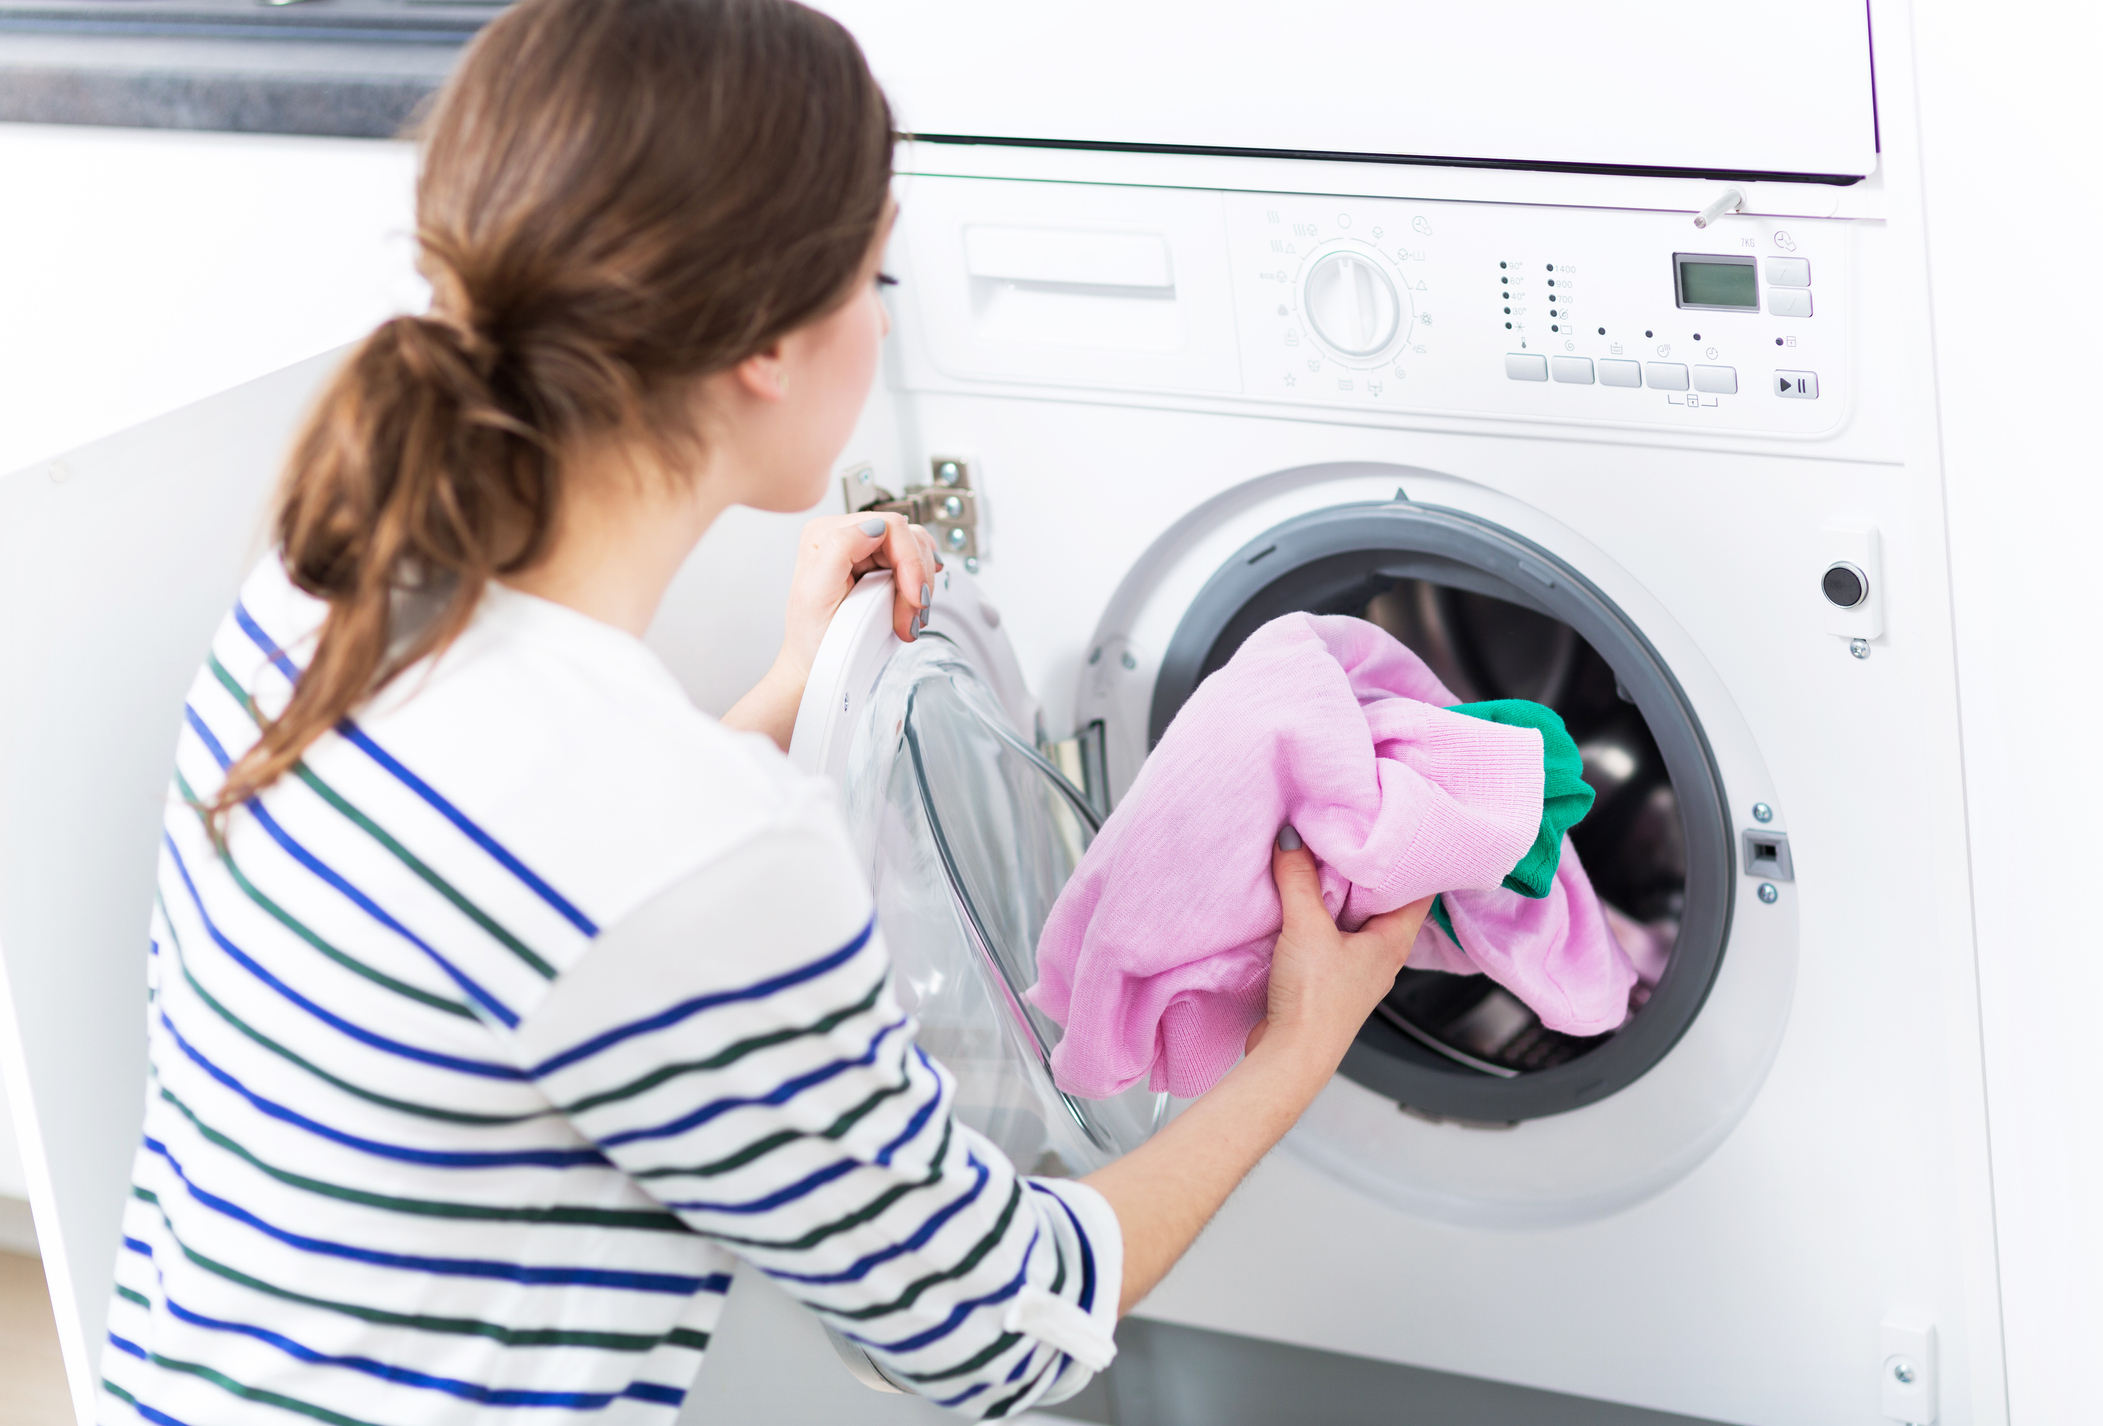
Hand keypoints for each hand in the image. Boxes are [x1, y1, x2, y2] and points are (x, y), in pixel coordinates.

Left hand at [777, 512, 941, 679]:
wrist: (818, 662)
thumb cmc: (812, 637)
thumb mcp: (816, 593)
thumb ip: (840, 548)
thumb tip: (875, 527)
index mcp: (827, 533)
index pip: (890, 526)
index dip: (910, 561)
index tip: (914, 598)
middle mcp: (848, 535)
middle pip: (909, 538)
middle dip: (917, 579)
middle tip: (910, 616)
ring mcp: (868, 551)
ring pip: (919, 552)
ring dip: (920, 588)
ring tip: (907, 619)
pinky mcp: (883, 566)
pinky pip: (918, 566)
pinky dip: (920, 590)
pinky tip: (910, 610)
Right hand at [1245, 828, 1428, 1059]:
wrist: (1291, 1056)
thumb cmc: (1315, 1005)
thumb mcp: (1306, 927)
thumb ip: (1299, 878)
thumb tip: (1292, 839)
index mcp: (1394, 941)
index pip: (1420, 889)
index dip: (1414, 857)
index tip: (1402, 828)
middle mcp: (1382, 955)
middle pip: (1384, 900)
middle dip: (1369, 869)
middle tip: (1356, 833)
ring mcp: (1357, 969)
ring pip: (1357, 919)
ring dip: (1342, 893)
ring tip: (1325, 860)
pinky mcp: (1330, 980)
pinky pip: (1332, 936)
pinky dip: (1322, 915)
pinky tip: (1301, 903)